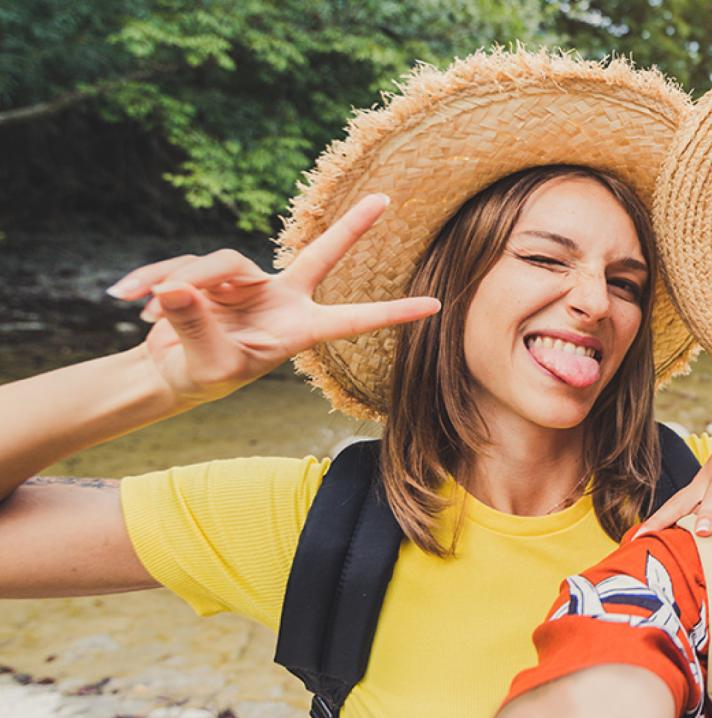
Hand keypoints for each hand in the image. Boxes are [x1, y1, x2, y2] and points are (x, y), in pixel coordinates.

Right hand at [107, 195, 440, 405]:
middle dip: (352, 228)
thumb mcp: (208, 364)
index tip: (435, 305)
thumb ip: (198, 328)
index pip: (352, 319)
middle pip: (321, 255)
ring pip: (222, 263)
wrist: (171, 371)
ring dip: (186, 285)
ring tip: (154, 314)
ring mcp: (248, 281)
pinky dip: (153, 282)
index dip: (391, 312)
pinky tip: (128, 301)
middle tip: (387, 199)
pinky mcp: (211, 272)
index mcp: (298, 328)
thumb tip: (180, 288)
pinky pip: (183, 266)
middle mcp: (281, 297)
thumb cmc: (204, 376)